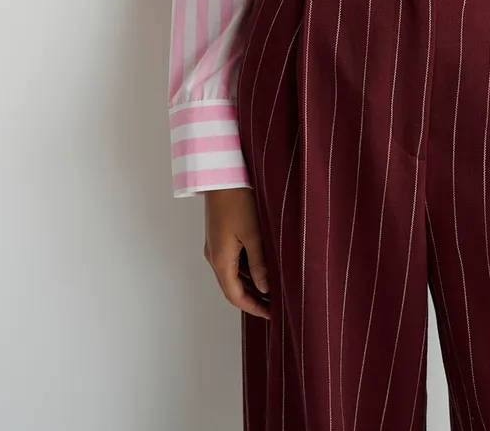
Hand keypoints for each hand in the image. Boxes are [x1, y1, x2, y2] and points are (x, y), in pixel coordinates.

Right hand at [203, 187, 270, 320]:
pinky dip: (246, 269)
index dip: (254, 308)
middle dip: (253, 299)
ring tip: (272, 289)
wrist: (221, 175)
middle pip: (233, 287)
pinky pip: (232, 260)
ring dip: (251, 284)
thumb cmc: (238, 200)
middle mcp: (214, 257)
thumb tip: (265, 288)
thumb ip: (259, 263)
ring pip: (233, 274)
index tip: (272, 314)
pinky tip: (262, 267)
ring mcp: (215, 246)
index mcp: (221, 260)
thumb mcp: (253, 233)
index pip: (236, 296)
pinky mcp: (219, 236)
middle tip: (275, 305)